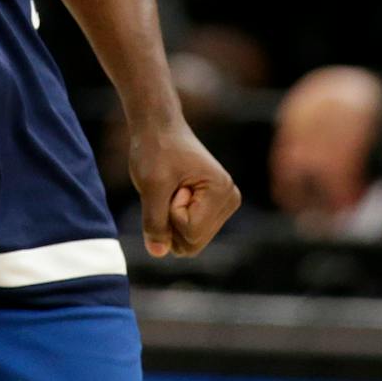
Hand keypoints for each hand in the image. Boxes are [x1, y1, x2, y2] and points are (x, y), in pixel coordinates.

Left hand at [128, 119, 239, 258]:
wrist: (158, 127)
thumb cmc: (156, 149)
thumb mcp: (151, 186)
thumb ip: (155, 221)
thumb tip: (158, 253)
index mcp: (222, 191)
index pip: (191, 233)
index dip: (170, 213)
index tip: (171, 184)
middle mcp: (230, 199)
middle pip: (194, 243)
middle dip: (172, 220)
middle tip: (170, 188)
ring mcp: (223, 204)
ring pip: (191, 240)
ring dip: (172, 219)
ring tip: (172, 189)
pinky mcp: (213, 207)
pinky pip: (189, 232)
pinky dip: (174, 217)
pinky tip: (175, 192)